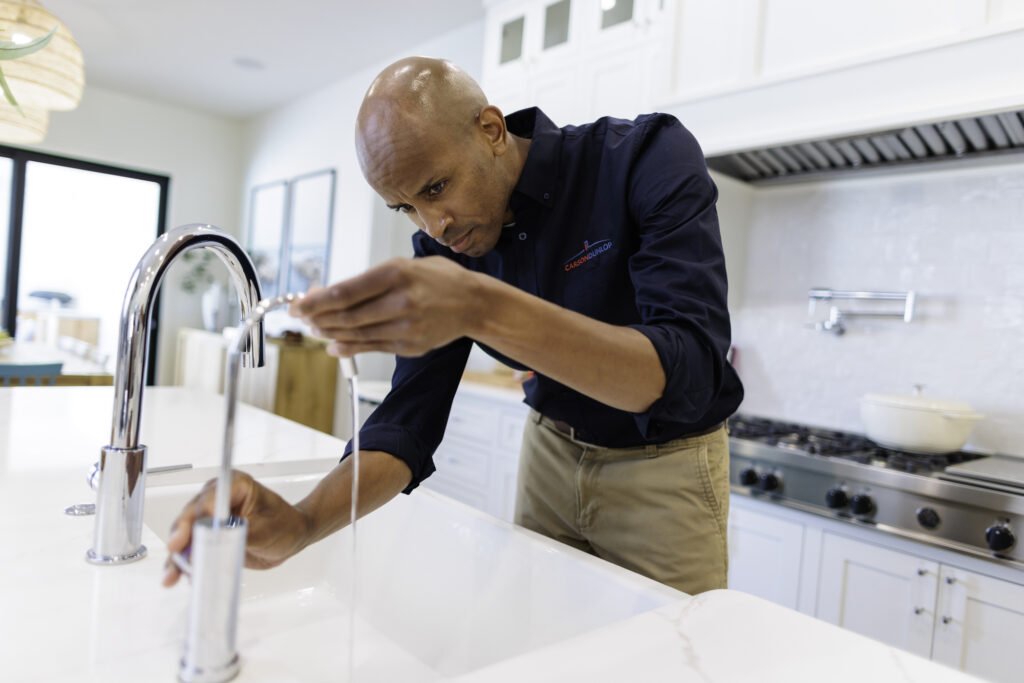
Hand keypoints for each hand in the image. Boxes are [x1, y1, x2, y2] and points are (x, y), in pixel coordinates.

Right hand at [162, 470, 310, 586]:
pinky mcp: (209, 535)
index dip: (193, 520)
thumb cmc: (286, 525)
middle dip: (180, 540)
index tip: (184, 539)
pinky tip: (181, 575)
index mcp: (235, 486)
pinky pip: (193, 547)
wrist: (292, 537)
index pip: (208, 500)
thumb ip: (241, 535)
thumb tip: (219, 539)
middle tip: (176, 559)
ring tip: (172, 575)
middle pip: (190, 517)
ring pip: (186, 534)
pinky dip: (185, 562)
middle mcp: (218, 498)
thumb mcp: (267, 531)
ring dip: (178, 556)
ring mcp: (211, 516)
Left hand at [290, 256, 482, 356]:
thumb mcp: (403, 266)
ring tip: (315, 329)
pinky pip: (372, 347)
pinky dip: (348, 348)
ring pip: (356, 334)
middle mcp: (401, 300)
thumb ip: (368, 280)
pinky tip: (334, 345)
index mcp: (396, 273)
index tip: (299, 304)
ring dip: (329, 333)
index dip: (315, 301)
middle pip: (346, 316)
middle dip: (316, 318)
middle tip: (300, 317)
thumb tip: (328, 292)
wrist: (474, 303)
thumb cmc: (437, 280)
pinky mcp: (410, 345)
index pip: (345, 292)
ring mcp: (406, 326)